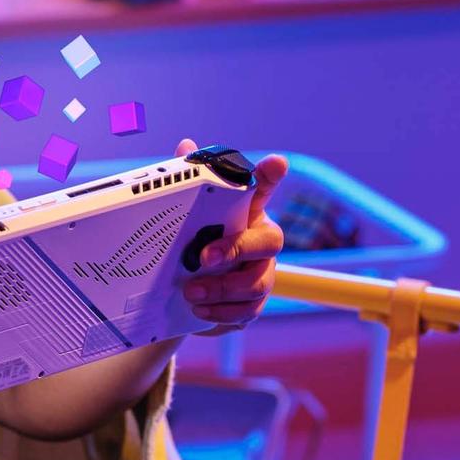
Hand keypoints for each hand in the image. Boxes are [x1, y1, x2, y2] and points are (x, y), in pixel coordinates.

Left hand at [176, 137, 286, 337]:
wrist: (187, 297)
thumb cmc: (196, 247)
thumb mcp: (187, 221)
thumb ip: (189, 187)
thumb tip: (185, 146)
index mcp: (246, 215)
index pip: (264, 189)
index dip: (270, 176)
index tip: (274, 163)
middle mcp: (261, 243)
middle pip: (270, 241)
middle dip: (237, 249)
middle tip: (204, 258)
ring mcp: (261, 275)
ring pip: (257, 283)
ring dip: (222, 289)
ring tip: (191, 292)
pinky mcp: (252, 306)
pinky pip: (246, 312)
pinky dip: (220, 313)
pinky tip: (199, 310)